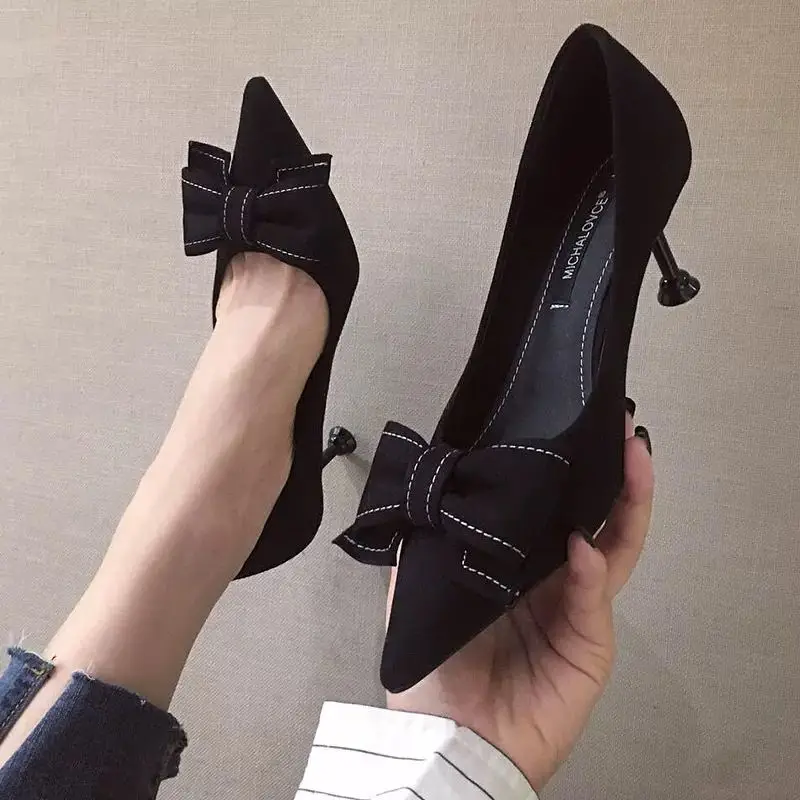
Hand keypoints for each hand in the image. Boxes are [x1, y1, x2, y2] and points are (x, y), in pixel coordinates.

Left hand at [386, 414, 652, 791]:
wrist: (448, 736)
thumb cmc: (434, 663)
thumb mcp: (420, 585)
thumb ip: (433, 537)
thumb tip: (448, 483)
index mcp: (515, 564)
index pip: (551, 509)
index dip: (567, 472)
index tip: (573, 430)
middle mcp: (551, 579)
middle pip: (593, 519)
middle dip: (612, 474)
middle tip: (621, 431)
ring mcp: (576, 609)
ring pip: (613, 548)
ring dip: (626, 504)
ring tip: (632, 460)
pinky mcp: (590, 644)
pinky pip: (595, 599)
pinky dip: (594, 570)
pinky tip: (585, 543)